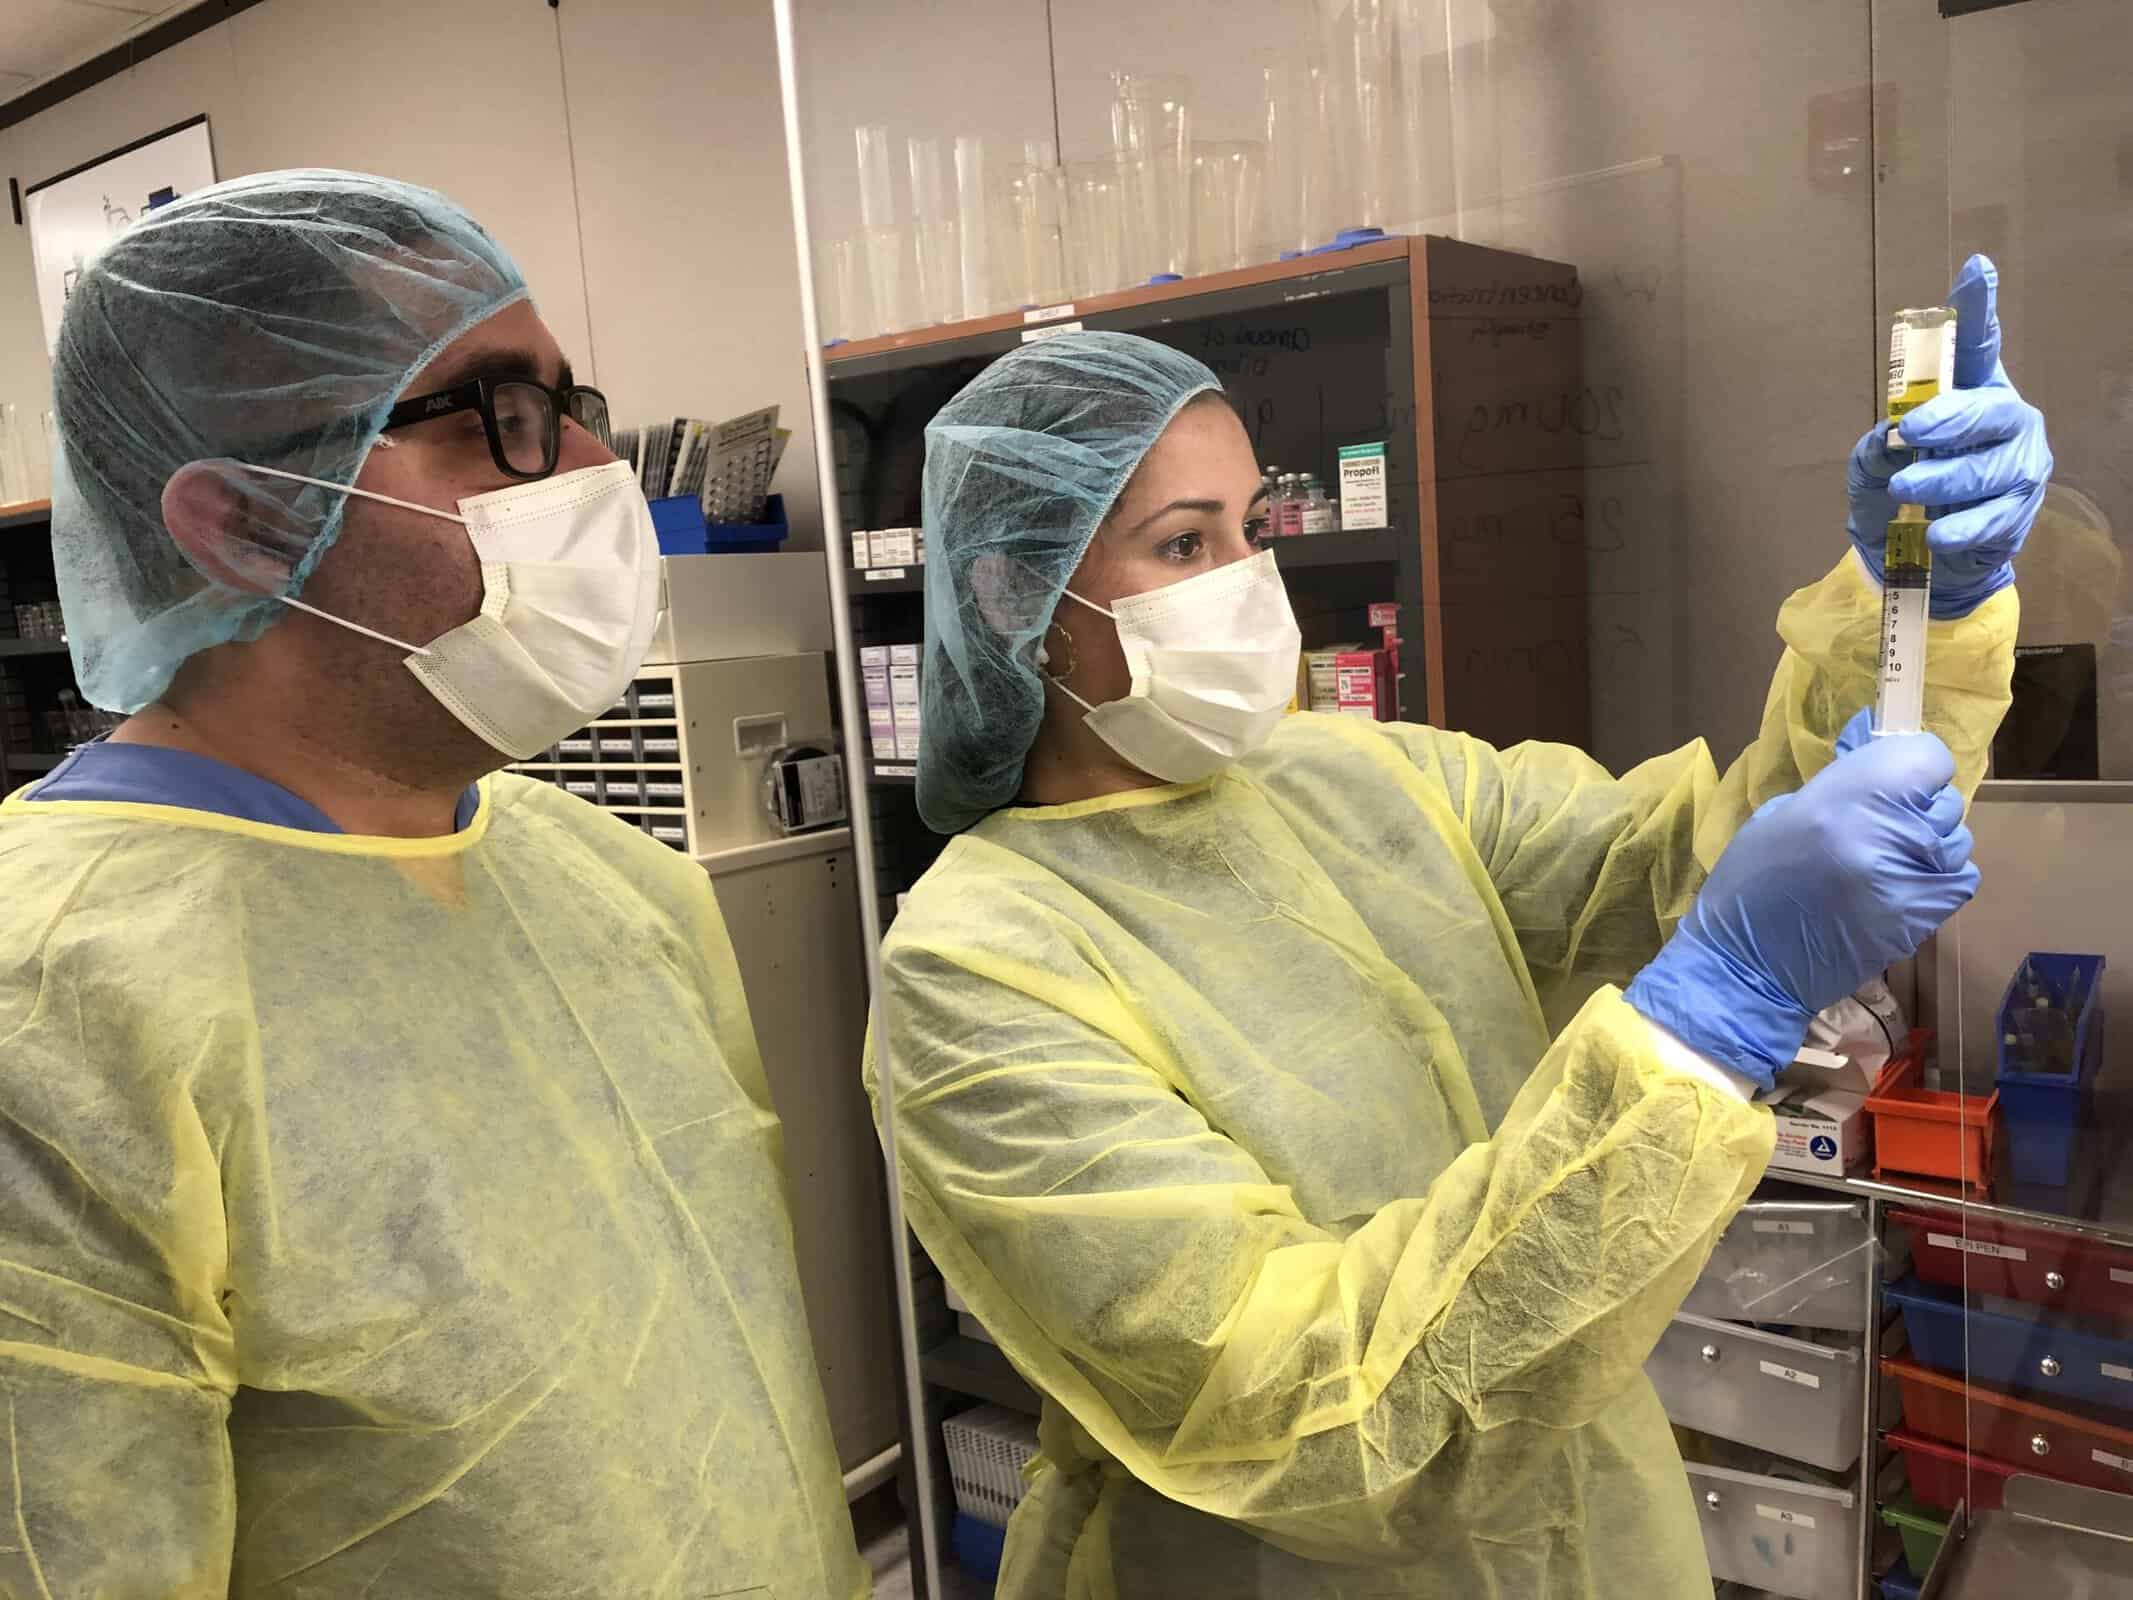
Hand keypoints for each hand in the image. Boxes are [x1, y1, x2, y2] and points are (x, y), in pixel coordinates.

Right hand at [1625, 710, 1976, 1085]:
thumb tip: (1872, 745)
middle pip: (1943, 798)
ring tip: (1885, 858)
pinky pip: (1960, 878)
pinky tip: (1901, 884)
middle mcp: (1888, 835)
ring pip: (1956, 839)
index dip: (1911, 761)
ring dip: (1929, 842)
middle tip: (1878, 821)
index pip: (1926, 757)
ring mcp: (1912, 880)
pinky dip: (1939, 876)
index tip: (1889, 775)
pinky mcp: (1925, 919)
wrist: (1747, 967)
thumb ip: (1839, 783)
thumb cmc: (1750, 884)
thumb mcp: (1781, 815)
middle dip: (1916, 803)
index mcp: (1845, 800)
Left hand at [1845, 254, 2051, 618]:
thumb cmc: (1900, 492)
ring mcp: (2020, 465)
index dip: (1977, 310)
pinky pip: (1994, 516)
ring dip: (1945, 479)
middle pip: (1989, 410)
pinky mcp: (2019, 510)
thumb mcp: (1871, 466)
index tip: (1975, 270)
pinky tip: (1937, 533)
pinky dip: (1962, 524)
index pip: (1977, 347)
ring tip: (1906, 490)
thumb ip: (1876, 447)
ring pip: (1990, 466)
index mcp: (1969, 394)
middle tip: (1913, 432)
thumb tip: (1890, 436)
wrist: (1922, 555)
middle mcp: (2005, 420)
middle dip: (1952, 419)